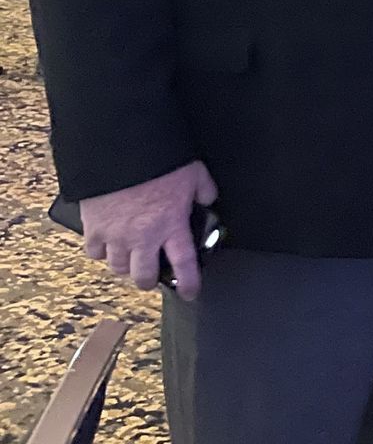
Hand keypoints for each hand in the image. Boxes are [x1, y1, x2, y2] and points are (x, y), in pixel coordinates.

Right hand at [79, 161, 217, 300]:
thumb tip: (208, 199)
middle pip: (143, 277)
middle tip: (152, 275)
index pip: (184, 264)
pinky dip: (101, 251)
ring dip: (125, 265)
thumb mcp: (194, 173)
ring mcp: (116, 236)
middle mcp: (144, 238)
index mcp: (172, 225)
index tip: (190, 292)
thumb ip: (204, 190)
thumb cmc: (159, 161)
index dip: (188, 282)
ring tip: (130, 256)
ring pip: (118, 268)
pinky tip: (108, 243)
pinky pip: (94, 252)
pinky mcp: (93, 228)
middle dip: (149, 280)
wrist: (120, 151)